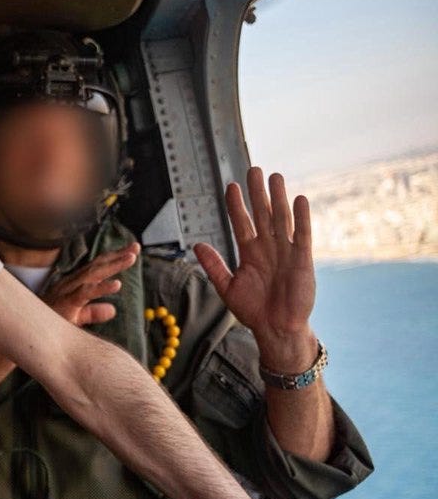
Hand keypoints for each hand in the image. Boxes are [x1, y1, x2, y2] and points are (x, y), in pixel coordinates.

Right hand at [42, 243, 138, 325]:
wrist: (29, 329)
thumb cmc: (49, 322)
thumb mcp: (75, 317)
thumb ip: (93, 312)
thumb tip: (113, 310)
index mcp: (75, 284)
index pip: (97, 267)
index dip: (113, 258)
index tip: (131, 251)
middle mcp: (72, 283)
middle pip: (98, 266)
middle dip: (118, 255)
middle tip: (136, 247)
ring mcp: (69, 291)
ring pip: (94, 275)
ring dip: (113, 265)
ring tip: (131, 258)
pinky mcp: (67, 303)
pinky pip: (86, 293)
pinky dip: (102, 288)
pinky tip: (117, 284)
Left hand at [194, 168, 316, 370]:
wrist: (276, 329)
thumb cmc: (253, 310)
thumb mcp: (227, 287)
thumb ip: (213, 265)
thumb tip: (196, 245)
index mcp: (249, 252)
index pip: (241, 222)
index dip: (236, 205)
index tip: (230, 186)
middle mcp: (268, 247)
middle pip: (261, 214)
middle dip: (257, 193)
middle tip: (254, 170)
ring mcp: (286, 252)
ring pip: (281, 219)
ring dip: (278, 198)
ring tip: (275, 177)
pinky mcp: (302, 260)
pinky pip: (302, 235)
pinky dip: (301, 218)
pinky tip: (299, 199)